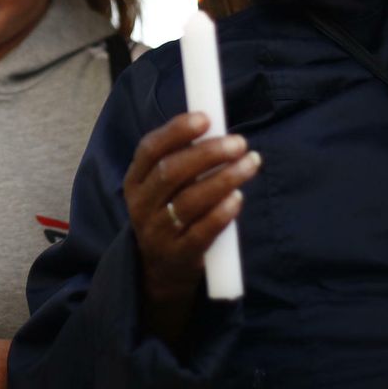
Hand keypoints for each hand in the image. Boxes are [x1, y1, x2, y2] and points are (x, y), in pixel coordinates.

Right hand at [125, 112, 259, 343]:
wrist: (160, 270)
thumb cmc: (169, 214)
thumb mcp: (162, 188)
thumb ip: (181, 159)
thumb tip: (215, 125)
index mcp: (135, 180)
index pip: (150, 149)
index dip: (176, 131)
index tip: (205, 118)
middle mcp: (142, 204)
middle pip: (171, 172)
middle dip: (207, 153)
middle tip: (239, 142)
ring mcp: (157, 231)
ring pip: (189, 201)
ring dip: (224, 179)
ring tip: (251, 163)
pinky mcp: (179, 255)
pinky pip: (201, 232)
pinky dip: (221, 213)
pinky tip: (239, 198)